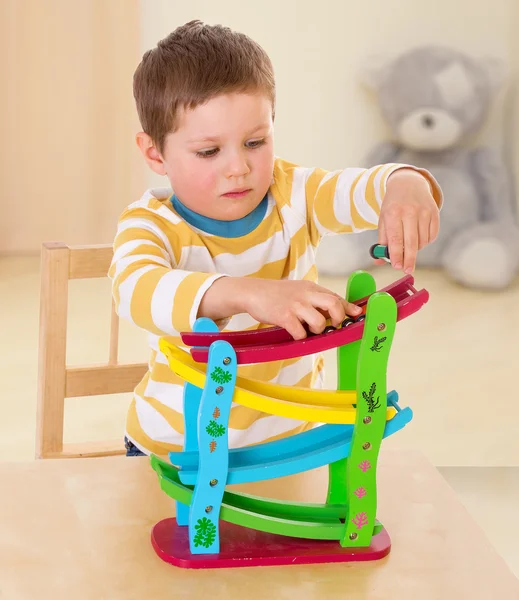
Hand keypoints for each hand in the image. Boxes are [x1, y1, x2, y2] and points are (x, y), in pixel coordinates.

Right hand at [242, 279, 362, 339]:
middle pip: (334, 305)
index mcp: (311, 288)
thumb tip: (337, 309)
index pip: (336, 297)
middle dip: (339, 318)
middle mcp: (306, 294)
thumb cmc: (277, 295)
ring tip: (308, 329)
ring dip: (317, 330)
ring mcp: (295, 305)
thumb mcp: (299, 291)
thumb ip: (316, 299)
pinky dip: (300, 337)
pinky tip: (294, 334)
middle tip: (333, 325)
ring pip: (319, 322)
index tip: (358, 315)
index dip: (349, 308)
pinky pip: (300, 332)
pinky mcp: (284, 316)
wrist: (253, 292)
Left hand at [376, 168, 439, 272]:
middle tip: (407, 270)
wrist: (408, 184)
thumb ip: (382, 241)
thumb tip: (380, 262)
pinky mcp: (434, 212)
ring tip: (409, 244)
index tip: (397, 267)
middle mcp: (409, 211)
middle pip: (411, 242)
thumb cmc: (393, 206)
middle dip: (409, 259)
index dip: (396, 255)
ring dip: (416, 248)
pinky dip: (426, 241)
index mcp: (393, 213)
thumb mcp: (384, 220)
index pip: (395, 239)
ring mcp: (424, 211)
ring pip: (422, 241)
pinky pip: (432, 235)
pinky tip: (419, 236)